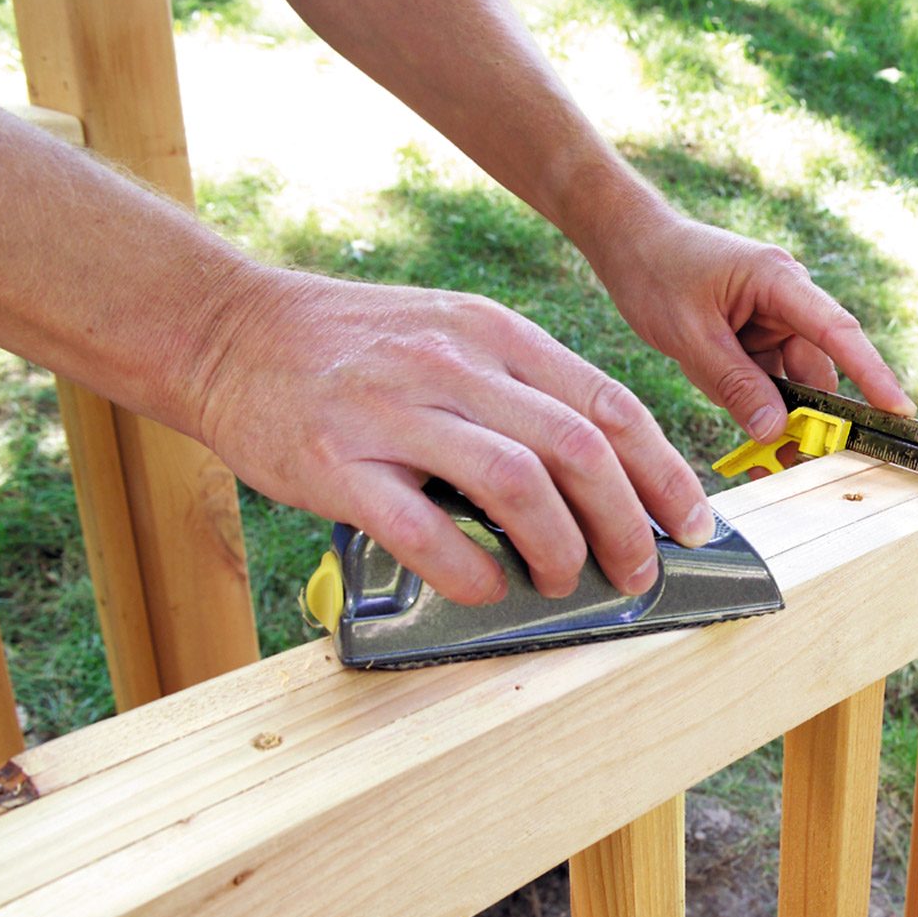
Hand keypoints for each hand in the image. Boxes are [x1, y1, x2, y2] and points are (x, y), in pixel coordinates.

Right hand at [193, 267, 713, 605]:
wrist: (225, 330)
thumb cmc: (352, 348)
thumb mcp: (450, 336)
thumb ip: (520, 393)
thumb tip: (600, 473)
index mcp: (495, 334)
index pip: (610, 406)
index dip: (664, 473)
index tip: (692, 522)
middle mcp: (455, 365)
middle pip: (580, 450)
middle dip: (628, 524)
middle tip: (638, 572)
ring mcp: (394, 412)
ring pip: (519, 486)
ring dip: (561, 548)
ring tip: (564, 580)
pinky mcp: (336, 463)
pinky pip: (423, 530)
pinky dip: (471, 569)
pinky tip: (487, 586)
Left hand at [594, 215, 915, 443]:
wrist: (628, 243)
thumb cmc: (658, 271)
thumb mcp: (690, 334)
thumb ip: (734, 384)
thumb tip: (775, 431)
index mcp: (778, 281)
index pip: (838, 332)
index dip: (872, 373)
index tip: (898, 410)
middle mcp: (786, 299)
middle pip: (816, 368)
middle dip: (811, 416)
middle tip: (804, 461)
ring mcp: (771, 319)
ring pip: (789, 381)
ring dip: (775, 414)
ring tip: (755, 440)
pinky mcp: (755, 336)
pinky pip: (766, 380)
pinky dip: (754, 404)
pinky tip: (735, 415)